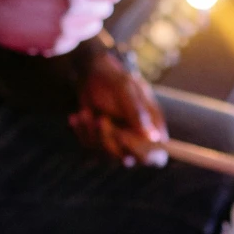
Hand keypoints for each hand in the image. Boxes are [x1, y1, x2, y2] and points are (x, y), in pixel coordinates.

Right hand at [0, 0, 122, 56]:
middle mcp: (73, 12)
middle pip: (105, 10)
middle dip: (97, 1)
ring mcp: (65, 33)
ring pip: (93, 27)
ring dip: (84, 17)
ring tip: (59, 7)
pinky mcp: (56, 47)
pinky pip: (75, 39)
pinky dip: (68, 31)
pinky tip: (47, 21)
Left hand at [69, 48, 168, 165]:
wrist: (91, 74)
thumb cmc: (113, 78)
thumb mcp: (125, 89)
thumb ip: (137, 112)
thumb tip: (152, 137)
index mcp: (153, 126)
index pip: (156, 156)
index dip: (140, 152)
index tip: (122, 135)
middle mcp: (139, 139)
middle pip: (128, 159)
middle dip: (109, 139)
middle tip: (100, 118)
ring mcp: (120, 143)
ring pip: (106, 155)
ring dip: (92, 134)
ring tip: (85, 113)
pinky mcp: (101, 143)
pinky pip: (91, 149)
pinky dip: (82, 133)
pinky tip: (77, 117)